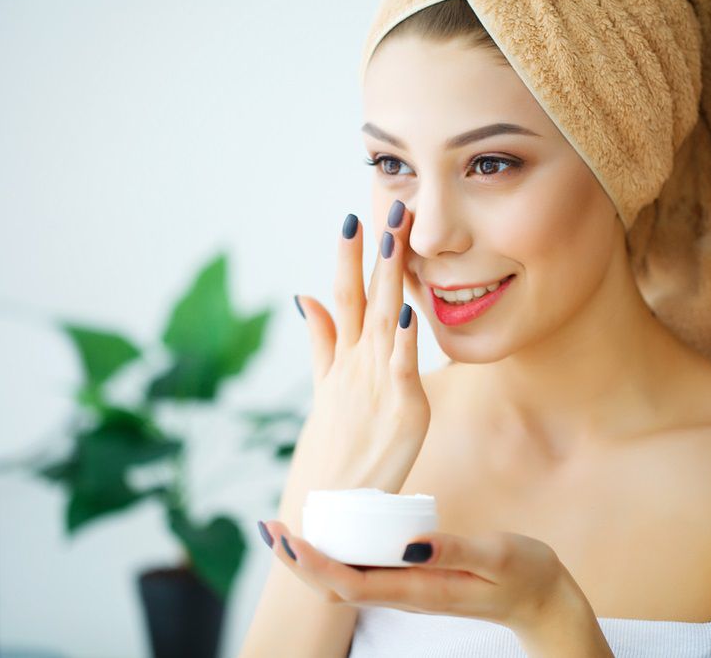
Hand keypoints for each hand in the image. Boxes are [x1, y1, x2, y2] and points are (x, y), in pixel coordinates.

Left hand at [258, 519, 609, 655]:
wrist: (543, 601)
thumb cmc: (524, 574)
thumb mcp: (497, 556)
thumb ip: (456, 550)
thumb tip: (410, 544)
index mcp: (419, 590)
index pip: (352, 584)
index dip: (314, 565)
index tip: (288, 539)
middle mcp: (406, 594)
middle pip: (336, 587)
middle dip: (298, 563)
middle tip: (270, 528)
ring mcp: (408, 588)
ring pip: (346, 581)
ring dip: (312, 560)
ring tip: (285, 530)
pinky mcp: (414, 578)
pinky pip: (364, 571)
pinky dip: (337, 555)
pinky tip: (330, 532)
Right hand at [279, 200, 430, 527]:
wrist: (333, 502)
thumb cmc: (334, 445)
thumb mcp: (326, 385)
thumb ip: (321, 340)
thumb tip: (305, 295)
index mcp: (344, 357)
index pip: (344, 295)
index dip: (348, 258)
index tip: (353, 219)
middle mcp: (358, 362)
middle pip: (364, 296)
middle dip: (375, 251)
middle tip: (387, 207)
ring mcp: (378, 382)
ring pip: (381, 319)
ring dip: (387, 277)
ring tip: (393, 238)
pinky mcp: (404, 407)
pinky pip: (402, 365)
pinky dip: (401, 337)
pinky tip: (405, 308)